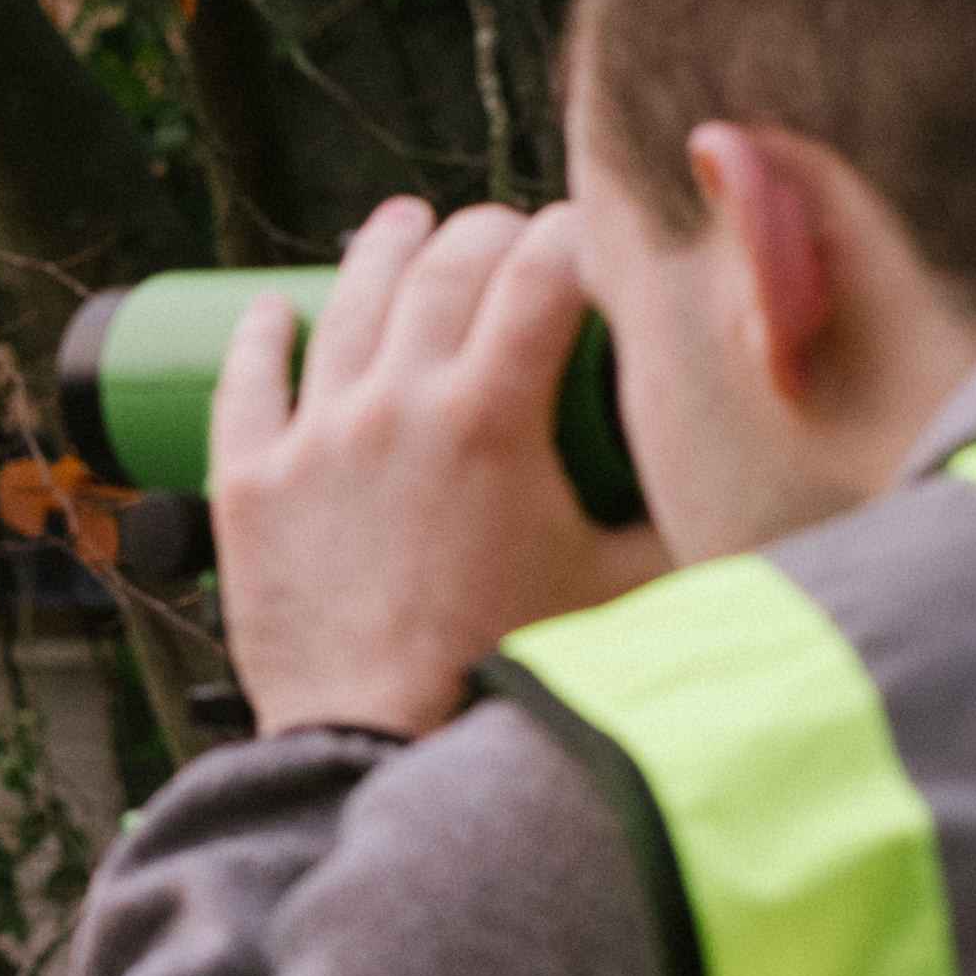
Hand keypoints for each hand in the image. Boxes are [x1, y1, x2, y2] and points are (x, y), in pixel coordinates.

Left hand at [213, 195, 667, 738]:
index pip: (543, 270)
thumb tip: (728, 480)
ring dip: (380, 252)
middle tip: (507, 238)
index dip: (575, 237)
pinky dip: (261, 334)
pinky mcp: (251, 485)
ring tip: (400, 227)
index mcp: (491, 416)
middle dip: (487, 234)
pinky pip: (247, 382)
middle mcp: (397, 404)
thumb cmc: (504, 675)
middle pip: (444, 267)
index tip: (589, 241)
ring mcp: (316, 438)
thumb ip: (675, 523)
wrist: (380, 749)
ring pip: (346, 305)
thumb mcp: (619, 590)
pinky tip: (272, 309)